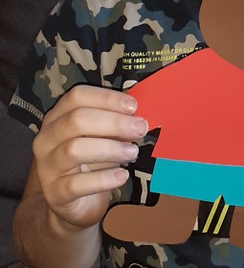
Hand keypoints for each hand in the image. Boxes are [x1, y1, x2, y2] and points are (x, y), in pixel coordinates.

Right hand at [32, 85, 147, 229]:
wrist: (76, 203)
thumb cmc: (93, 161)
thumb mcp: (103, 136)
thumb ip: (116, 121)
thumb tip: (139, 113)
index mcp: (57, 116)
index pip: (77, 96)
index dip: (106, 98)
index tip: (133, 106)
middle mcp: (47, 138)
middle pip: (76, 120)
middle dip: (113, 122)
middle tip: (139, 129)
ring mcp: (47, 166)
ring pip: (74, 150)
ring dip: (110, 149)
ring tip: (133, 152)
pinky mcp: (54, 193)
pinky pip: (76, 184)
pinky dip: (103, 179)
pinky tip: (122, 176)